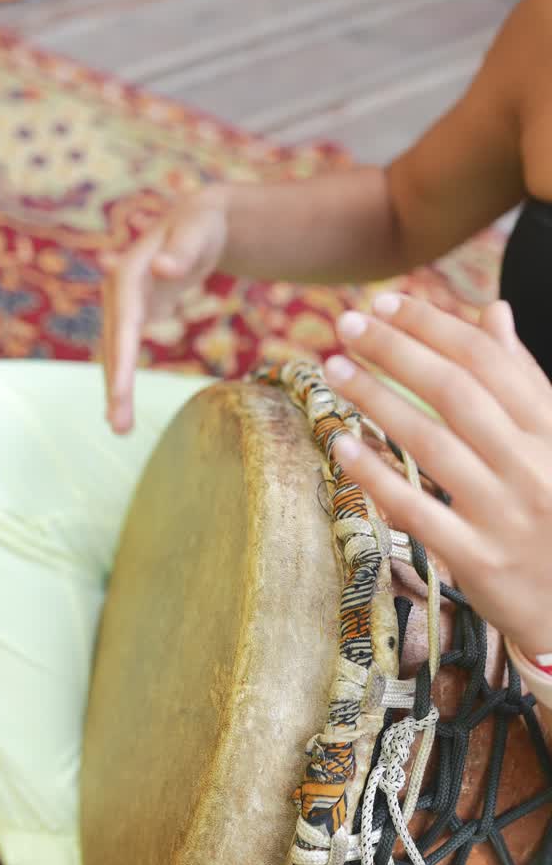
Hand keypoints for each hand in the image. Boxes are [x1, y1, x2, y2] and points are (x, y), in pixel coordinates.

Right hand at [101, 190, 227, 432]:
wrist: (197, 223)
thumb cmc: (200, 225)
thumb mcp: (198, 231)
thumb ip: (183, 250)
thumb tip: (163, 268)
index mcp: (128, 273)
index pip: (123, 323)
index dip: (122, 359)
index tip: (121, 393)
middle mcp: (117, 292)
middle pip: (114, 345)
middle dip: (115, 386)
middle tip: (119, 428)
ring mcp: (122, 305)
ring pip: (116, 353)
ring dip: (115, 390)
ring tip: (120, 429)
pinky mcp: (133, 316)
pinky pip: (124, 352)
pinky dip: (122, 380)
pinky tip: (122, 409)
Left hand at [324, 295, 551, 655]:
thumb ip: (524, 379)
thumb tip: (492, 312)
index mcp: (551, 429)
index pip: (487, 360)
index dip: (432, 326)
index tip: (385, 304)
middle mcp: (531, 465)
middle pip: (454, 392)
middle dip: (396, 351)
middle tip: (347, 325)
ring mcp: (505, 514)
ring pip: (431, 444)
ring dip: (377, 400)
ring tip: (334, 370)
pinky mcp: (480, 560)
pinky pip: (419, 511)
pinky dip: (378, 477)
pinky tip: (343, 446)